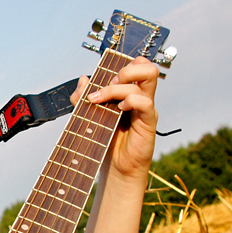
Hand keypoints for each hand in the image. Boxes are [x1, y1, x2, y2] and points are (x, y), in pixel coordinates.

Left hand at [71, 57, 159, 181]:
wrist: (115, 167)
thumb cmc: (106, 142)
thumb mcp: (89, 116)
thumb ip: (83, 97)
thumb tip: (82, 78)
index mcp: (128, 92)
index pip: (137, 65)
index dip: (121, 64)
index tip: (102, 79)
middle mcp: (140, 97)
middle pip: (146, 66)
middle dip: (125, 69)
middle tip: (109, 85)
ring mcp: (145, 108)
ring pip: (146, 78)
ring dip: (120, 85)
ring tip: (105, 100)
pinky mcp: (148, 122)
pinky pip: (146, 102)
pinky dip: (130, 101)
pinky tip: (119, 109)